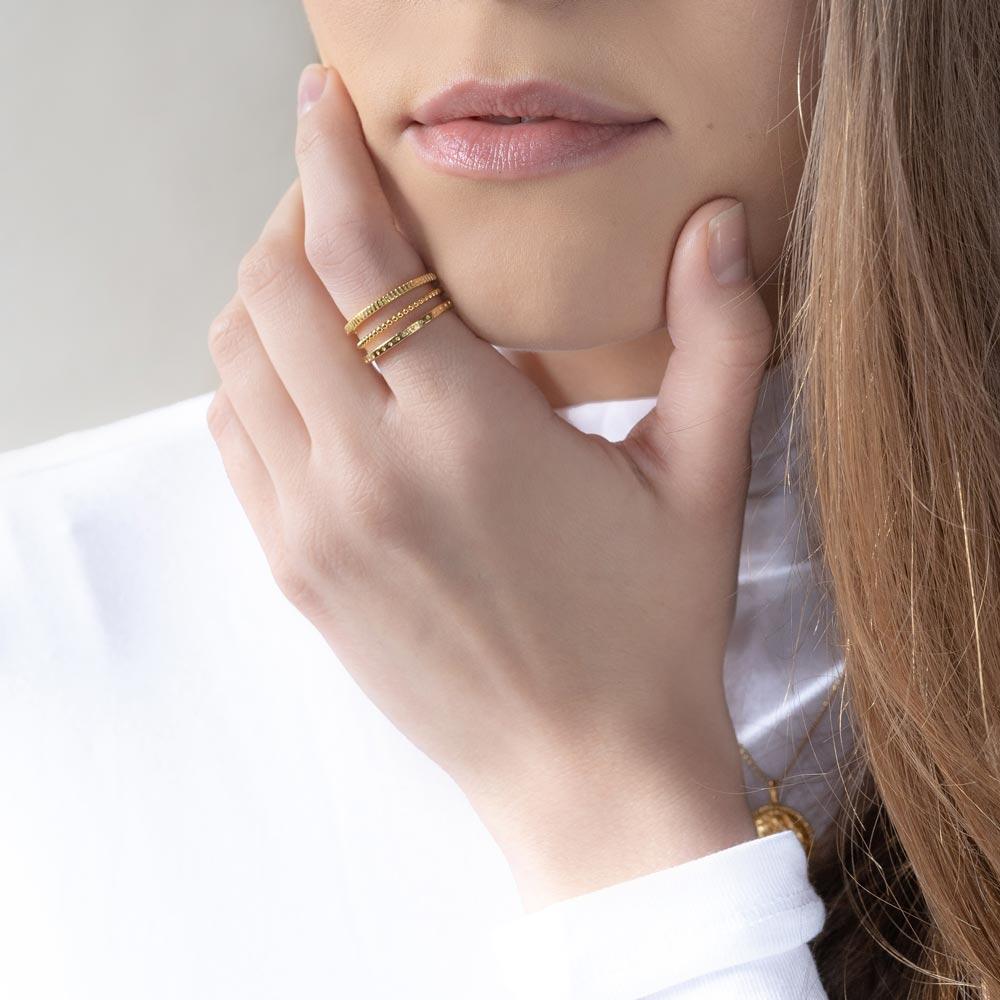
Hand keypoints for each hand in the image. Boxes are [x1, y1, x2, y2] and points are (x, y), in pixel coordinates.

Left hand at [206, 63, 771, 909]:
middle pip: (269, 289)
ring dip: (271, 300)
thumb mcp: (702, 482)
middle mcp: (364, 473)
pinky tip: (319, 385)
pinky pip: (235, 440)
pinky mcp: (296, 574)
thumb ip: (717, 339)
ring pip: (235, 361)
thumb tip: (720, 228)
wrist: (585, 774)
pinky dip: (257, 384)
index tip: (324, 109)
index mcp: (463, 433)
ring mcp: (313, 529)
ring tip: (334, 290)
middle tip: (350, 203)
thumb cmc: (648, 635)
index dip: (329, 160)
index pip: (354, 253)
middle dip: (295, 218)